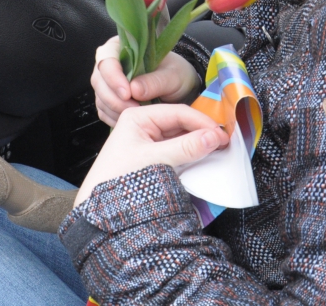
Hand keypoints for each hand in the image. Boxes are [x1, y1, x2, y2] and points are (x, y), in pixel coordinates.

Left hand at [75, 104, 228, 204]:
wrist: (100, 213)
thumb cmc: (119, 180)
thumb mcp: (155, 160)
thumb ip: (186, 147)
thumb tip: (215, 137)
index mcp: (138, 117)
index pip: (178, 112)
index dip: (202, 122)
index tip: (222, 135)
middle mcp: (143, 126)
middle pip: (181, 124)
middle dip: (202, 133)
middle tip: (225, 143)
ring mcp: (149, 143)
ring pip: (181, 138)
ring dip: (199, 145)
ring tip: (218, 151)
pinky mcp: (153, 159)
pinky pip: (177, 152)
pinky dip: (192, 155)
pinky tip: (203, 160)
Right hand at [91, 36, 200, 126]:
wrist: (179, 86)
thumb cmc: (176, 74)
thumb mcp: (173, 75)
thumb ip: (155, 81)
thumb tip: (134, 89)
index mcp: (121, 47)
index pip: (107, 60)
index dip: (113, 77)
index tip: (127, 93)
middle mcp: (110, 63)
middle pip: (99, 80)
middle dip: (114, 98)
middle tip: (134, 109)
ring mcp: (107, 82)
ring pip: (100, 97)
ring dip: (116, 109)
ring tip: (138, 115)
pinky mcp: (109, 100)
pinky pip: (104, 111)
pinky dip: (115, 118)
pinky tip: (132, 120)